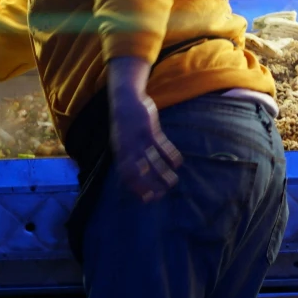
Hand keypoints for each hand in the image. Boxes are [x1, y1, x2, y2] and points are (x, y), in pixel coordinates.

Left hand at [108, 56, 180, 202]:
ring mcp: (138, 138)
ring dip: (162, 173)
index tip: (147, 198)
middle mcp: (127, 147)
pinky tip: (178, 163)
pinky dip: (170, 154)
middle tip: (162, 194)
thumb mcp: (121, 141)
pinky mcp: (149, 128)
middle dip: (150, 184)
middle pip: (138, 170)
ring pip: (152, 160)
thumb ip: (127, 157)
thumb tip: (134, 177)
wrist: (125, 99)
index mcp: (120, 152)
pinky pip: (161, 144)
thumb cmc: (125, 124)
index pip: (126, 175)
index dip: (136, 188)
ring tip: (173, 182)